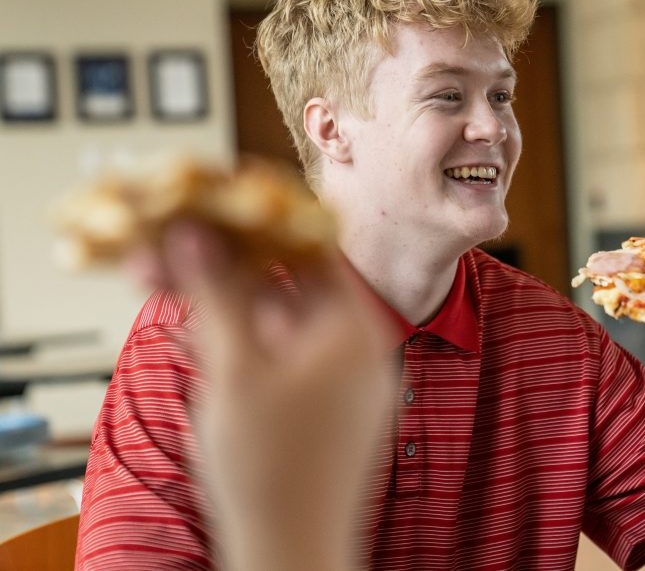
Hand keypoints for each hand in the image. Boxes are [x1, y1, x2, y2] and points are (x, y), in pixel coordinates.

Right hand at [150, 223, 397, 569]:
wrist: (295, 555)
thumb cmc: (270, 471)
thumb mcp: (234, 370)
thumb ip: (217, 294)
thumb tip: (197, 231)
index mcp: (356, 326)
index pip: (315, 246)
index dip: (262, 222)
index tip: (217, 210)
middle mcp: (364, 348)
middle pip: (296, 286)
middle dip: (233, 272)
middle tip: (179, 262)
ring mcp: (352, 382)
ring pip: (289, 324)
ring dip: (236, 311)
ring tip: (183, 308)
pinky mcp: (335, 411)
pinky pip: (294, 360)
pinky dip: (254, 348)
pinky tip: (209, 349)